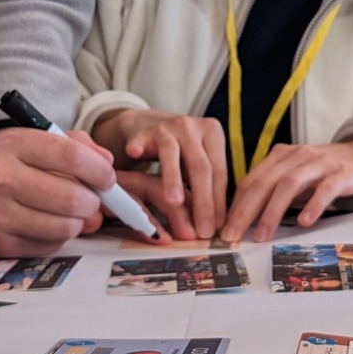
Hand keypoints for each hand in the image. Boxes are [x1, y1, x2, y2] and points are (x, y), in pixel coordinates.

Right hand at [0, 128, 114, 256]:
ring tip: (70, 214)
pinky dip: (57, 238)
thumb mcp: (18, 144)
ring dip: (77, 223)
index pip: (71, 155)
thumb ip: (67, 146)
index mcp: (10, 144)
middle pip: (73, 197)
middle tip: (90, 201)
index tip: (107, 178)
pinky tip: (47, 227)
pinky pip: (47, 246)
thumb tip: (107, 165)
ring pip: (64, 227)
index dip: (99, 170)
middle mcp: (1, 178)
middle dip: (92, 202)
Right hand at [92, 108, 227, 241]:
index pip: (218, 171)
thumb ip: (207, 187)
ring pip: (170, 153)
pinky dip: (137, 146)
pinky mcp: (141, 131)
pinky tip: (134, 152)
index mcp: (212, 133)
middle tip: (202, 229)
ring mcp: (165, 127)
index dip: (218, 201)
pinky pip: (139, 140)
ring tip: (175, 202)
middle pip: (199, 166)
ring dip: (173, 178)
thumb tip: (217, 225)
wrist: (149, 124)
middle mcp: (191, 127)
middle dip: (202, 200)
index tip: (217, 226)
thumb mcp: (198, 162)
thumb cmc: (180, 151)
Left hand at [220, 138, 352, 241]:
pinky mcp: (342, 174)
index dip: (235, 205)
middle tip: (233, 234)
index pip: (251, 180)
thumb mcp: (295, 178)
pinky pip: (325, 189)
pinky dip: (313, 205)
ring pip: (290, 184)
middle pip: (265, 182)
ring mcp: (320, 163)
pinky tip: (303, 221)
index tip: (224, 228)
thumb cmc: (324, 173)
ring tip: (262, 234)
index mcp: (281, 156)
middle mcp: (298, 156)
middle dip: (245, 210)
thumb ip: (273, 193)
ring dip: (272, 211)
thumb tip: (244, 221)